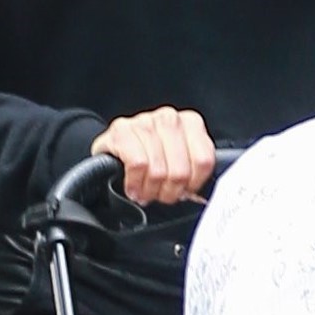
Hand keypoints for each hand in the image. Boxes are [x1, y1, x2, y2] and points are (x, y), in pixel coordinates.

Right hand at [90, 106, 216, 205]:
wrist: (111, 153)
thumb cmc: (148, 159)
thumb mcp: (179, 163)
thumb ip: (194, 171)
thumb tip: (199, 196)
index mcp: (190, 123)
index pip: (203, 162)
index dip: (191, 185)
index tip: (182, 191)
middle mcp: (169, 118)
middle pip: (180, 171)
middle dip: (168, 192)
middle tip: (159, 195)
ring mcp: (144, 122)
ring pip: (159, 170)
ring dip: (150, 190)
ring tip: (145, 192)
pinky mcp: (121, 131)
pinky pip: (137, 165)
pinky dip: (135, 182)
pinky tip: (133, 186)